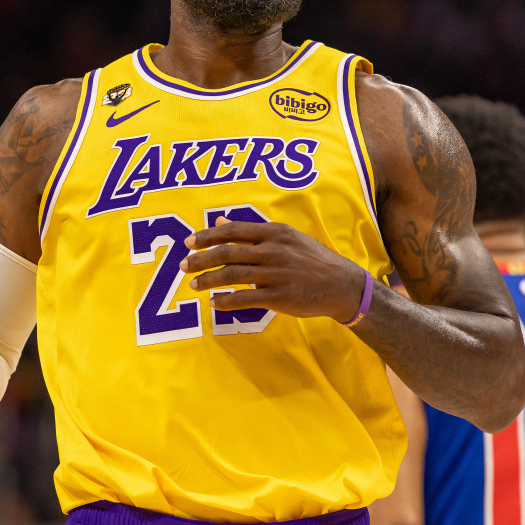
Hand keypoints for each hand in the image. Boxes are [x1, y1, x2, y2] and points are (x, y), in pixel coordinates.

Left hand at [180, 216, 366, 322]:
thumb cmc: (311, 260)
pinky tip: (214, 302)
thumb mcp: (285, 238)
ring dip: (208, 280)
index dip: (207, 236)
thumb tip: (219, 222)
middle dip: (201, 259)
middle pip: (228, 252)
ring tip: (193, 285)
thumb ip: (252, 231)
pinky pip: (245, 298)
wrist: (342, 285)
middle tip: (183, 266)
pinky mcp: (279, 297)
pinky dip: (226, 300)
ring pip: (232, 275)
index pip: (233, 231)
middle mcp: (274, 251)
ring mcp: (276, 274)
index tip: (188, 242)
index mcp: (275, 233)